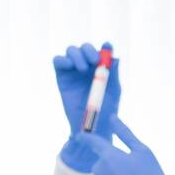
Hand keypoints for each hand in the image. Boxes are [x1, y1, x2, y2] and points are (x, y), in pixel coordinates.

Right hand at [53, 41, 121, 171]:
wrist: (91, 127)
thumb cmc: (106, 111)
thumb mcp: (113, 91)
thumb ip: (114, 74)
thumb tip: (116, 58)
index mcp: (101, 67)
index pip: (102, 51)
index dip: (105, 47)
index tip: (107, 47)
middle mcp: (87, 66)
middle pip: (84, 48)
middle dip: (89, 50)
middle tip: (94, 61)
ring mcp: (73, 70)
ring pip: (71, 51)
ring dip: (77, 54)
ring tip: (83, 68)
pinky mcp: (61, 77)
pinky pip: (57, 61)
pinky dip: (62, 59)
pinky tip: (70, 66)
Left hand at [70, 118, 174, 174]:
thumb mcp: (143, 152)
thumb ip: (125, 133)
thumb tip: (113, 117)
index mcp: (108, 155)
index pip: (92, 141)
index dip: (86, 137)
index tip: (80, 134)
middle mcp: (98, 170)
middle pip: (104, 161)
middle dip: (114, 164)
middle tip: (133, 173)